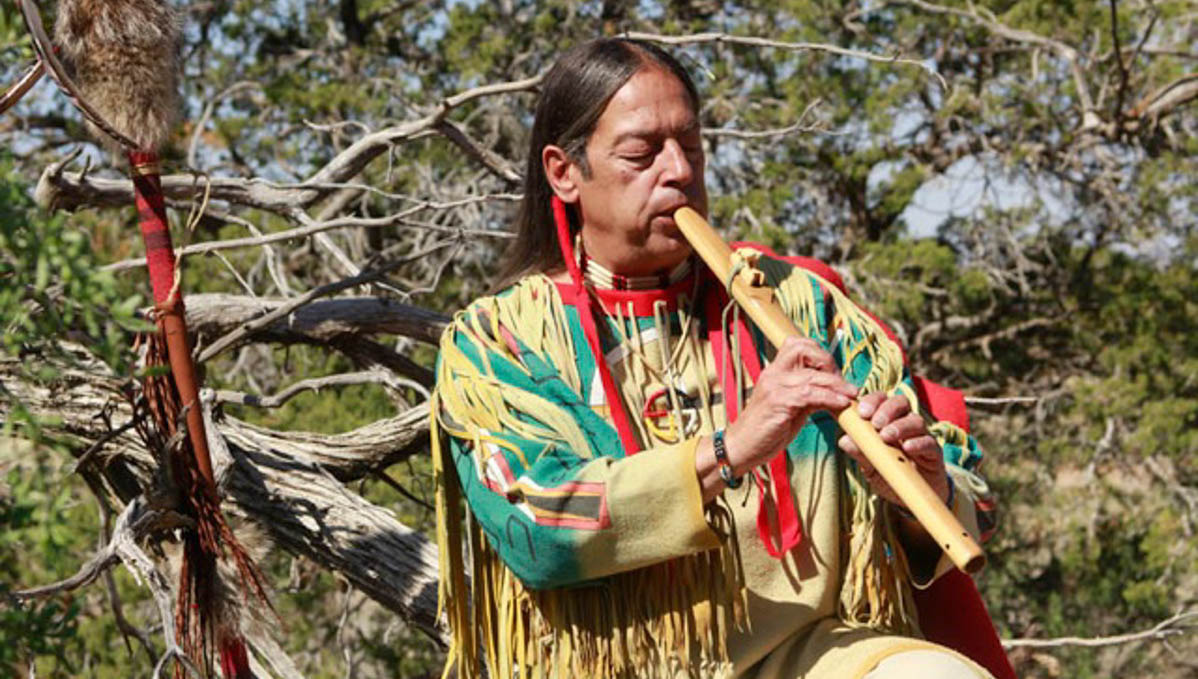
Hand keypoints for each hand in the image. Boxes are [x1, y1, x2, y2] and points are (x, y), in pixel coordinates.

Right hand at [722, 337, 857, 472]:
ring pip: (812, 375)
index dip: (819, 353)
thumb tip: (833, 391)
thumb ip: (808, 395)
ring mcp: (774, 386)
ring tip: (851, 394)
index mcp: (774, 371)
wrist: (742, 448)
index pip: (797, 344)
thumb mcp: (790, 407)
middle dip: (828, 362)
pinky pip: (810, 394)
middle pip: (803, 348)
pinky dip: (830, 398)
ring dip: (836, 384)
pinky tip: (840, 405)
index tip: (833, 372)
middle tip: (843, 382)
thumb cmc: (765, 430)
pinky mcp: (778, 402)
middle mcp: (773, 373)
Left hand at [836, 392, 948, 508]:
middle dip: (886, 409)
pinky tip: (907, 447)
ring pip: (915, 420)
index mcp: (886, 421)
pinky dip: (917, 443)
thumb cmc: (888, 474)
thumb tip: (843, 440)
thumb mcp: (870, 466)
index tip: (861, 412)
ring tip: (886, 437)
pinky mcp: (933, 452)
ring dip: (899, 426)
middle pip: (900, 403)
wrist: (911, 495)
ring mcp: (920, 436)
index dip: (872, 401)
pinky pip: (928, 441)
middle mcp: (904, 423)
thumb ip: (860, 453)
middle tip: (875, 423)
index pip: (881, 400)